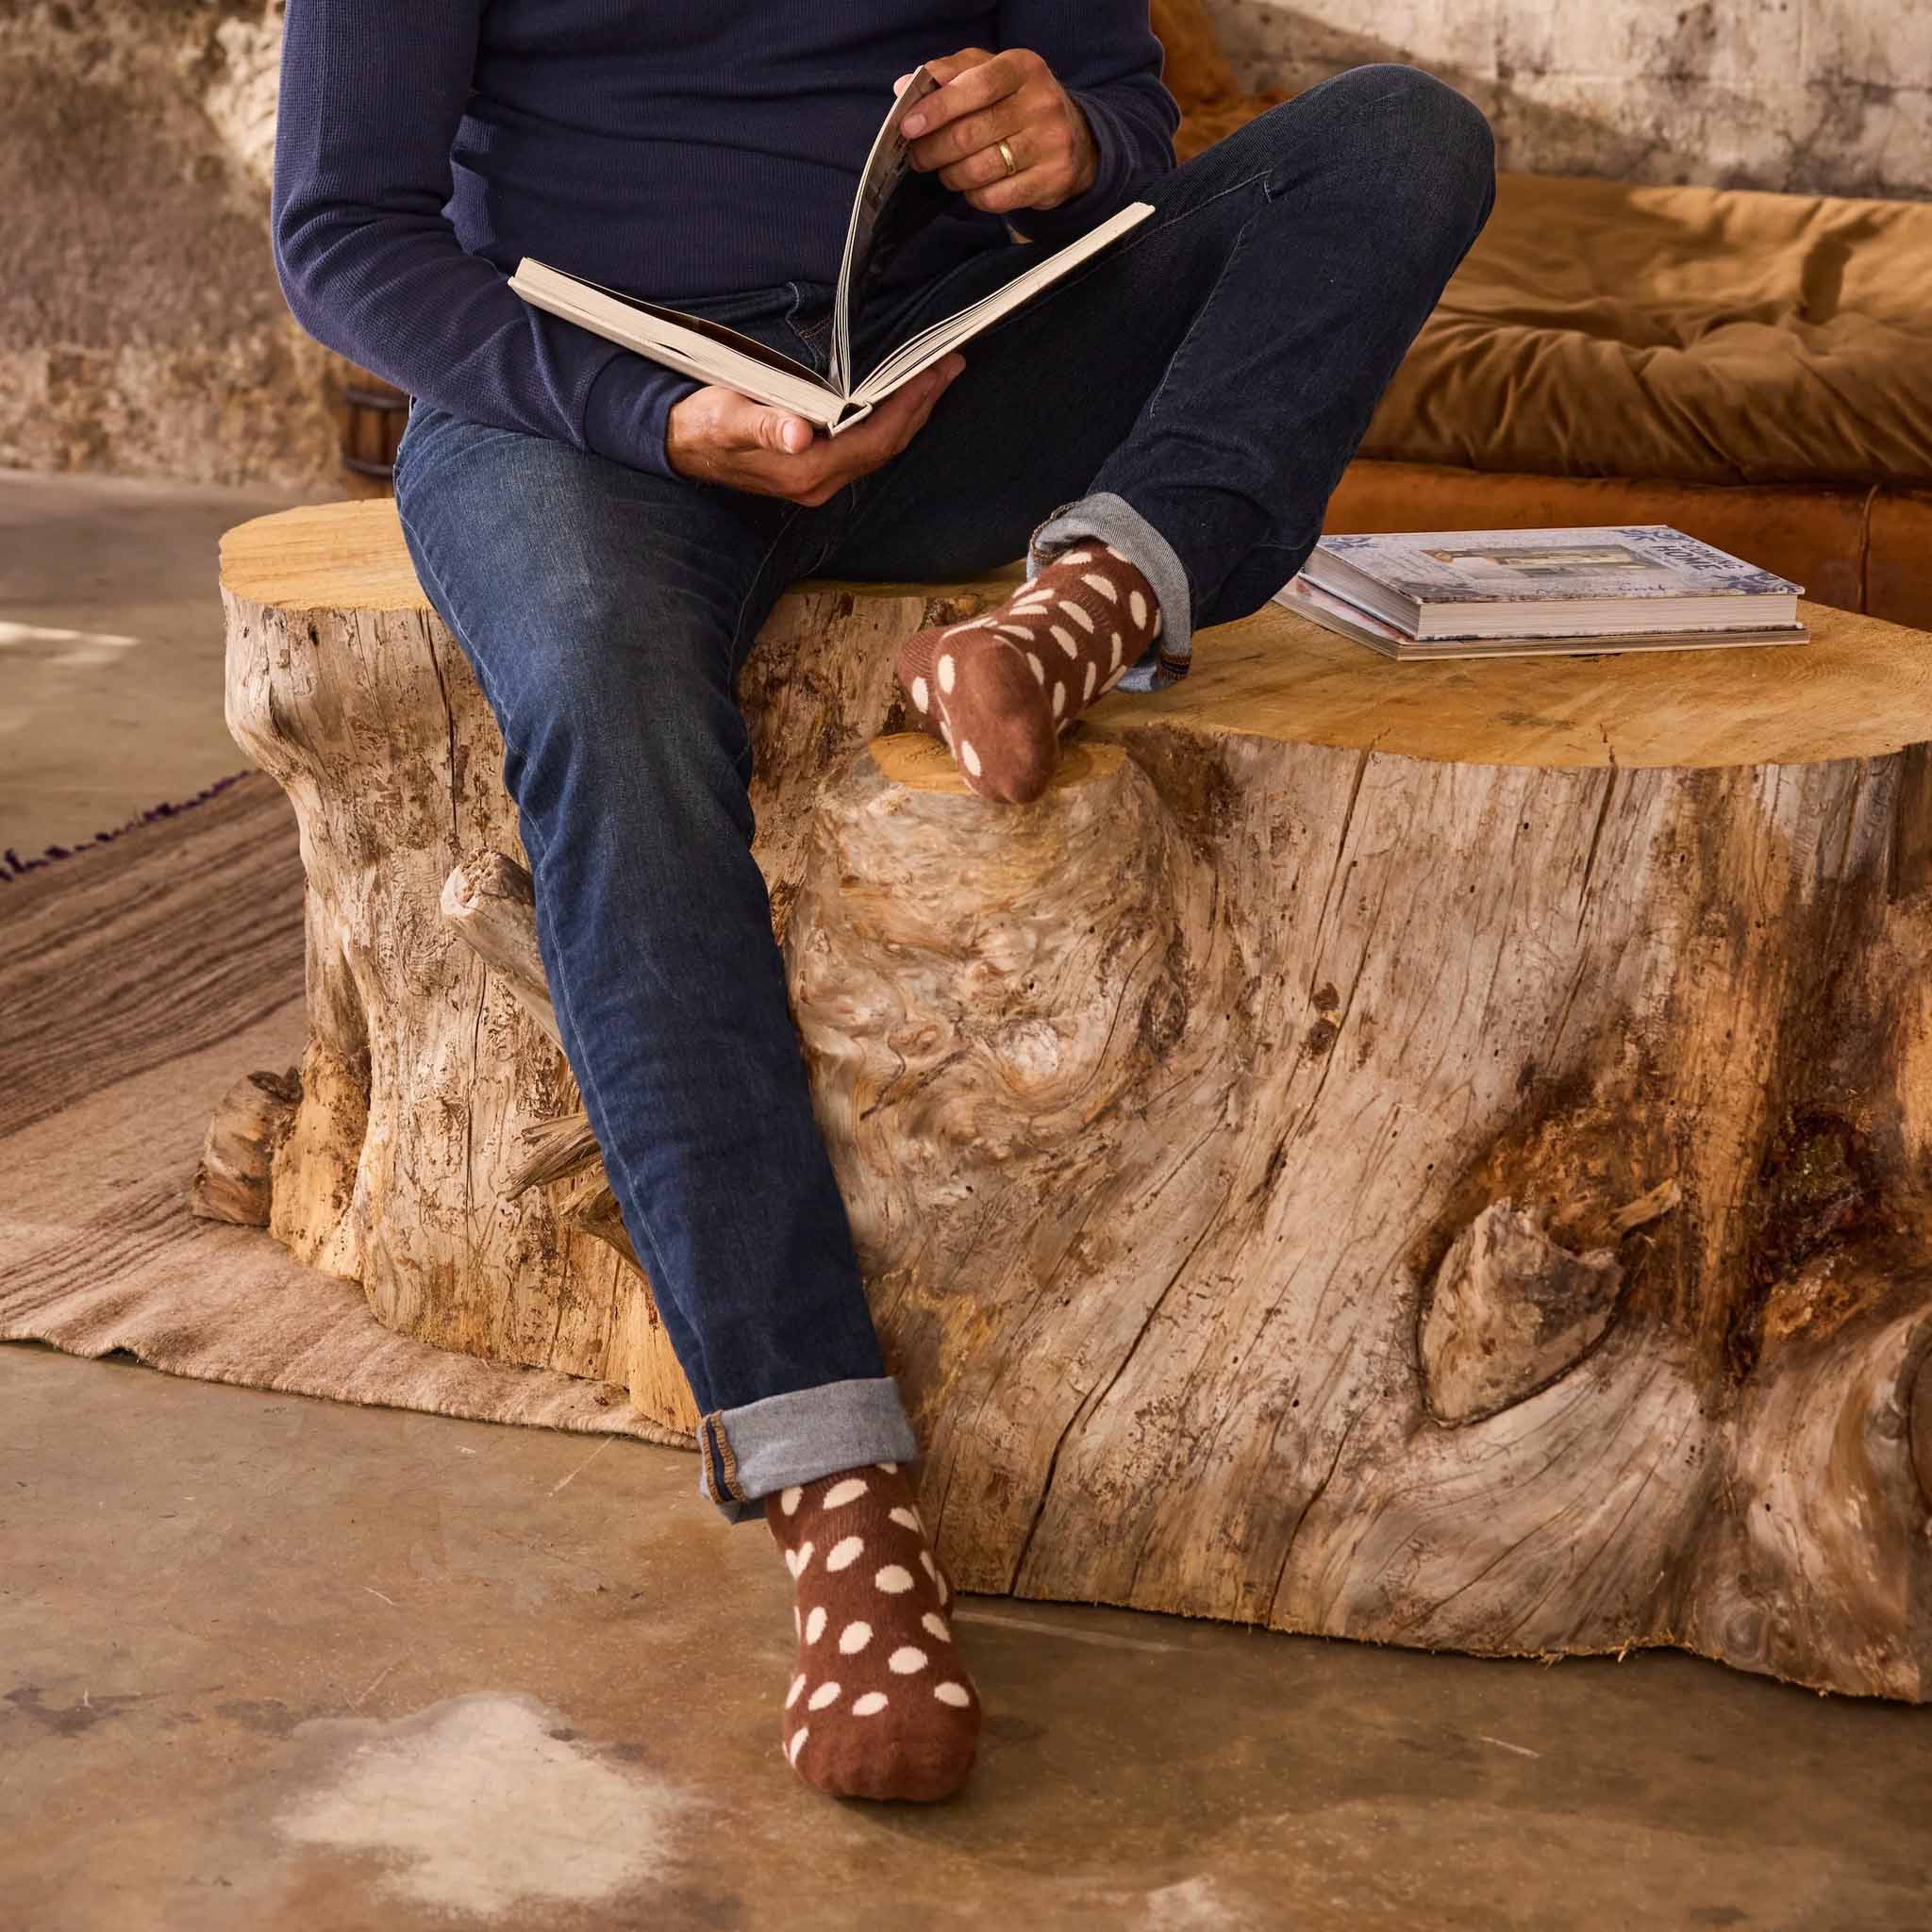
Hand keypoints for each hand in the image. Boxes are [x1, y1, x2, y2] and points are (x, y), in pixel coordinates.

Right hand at [664, 355, 964, 503]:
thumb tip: (796, 434)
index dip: (909, 405)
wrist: (678, 448)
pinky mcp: (814, 473)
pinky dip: (890, 423)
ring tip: (936, 378)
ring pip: (879, 449)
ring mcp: (819, 482)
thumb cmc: (701, 425)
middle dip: (922, 405)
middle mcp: (819, 483)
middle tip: (951, 365)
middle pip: (886, 445)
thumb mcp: (726, 418)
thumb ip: (762, 426)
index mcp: (805, 470)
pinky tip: (900, 402)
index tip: (935, 371)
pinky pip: (865, 450)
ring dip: (911, 414)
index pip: (874, 437)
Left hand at [893, 49, 1098, 215]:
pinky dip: (974, 196)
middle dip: (934, 150)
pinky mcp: (1052, 179)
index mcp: (1022, 67)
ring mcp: (1051, 142)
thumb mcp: (989, 74)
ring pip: (980, 169)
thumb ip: (948, 75)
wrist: (1075, 139)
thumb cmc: (1016, 103)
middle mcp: (1041, 102)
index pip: (974, 86)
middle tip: (918, 157)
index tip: (909, 127)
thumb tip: (903, 88)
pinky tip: (971, 187)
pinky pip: (996, 196)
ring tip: (945, 172)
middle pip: (970, 133)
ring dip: (951, 176)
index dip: (937, 108)